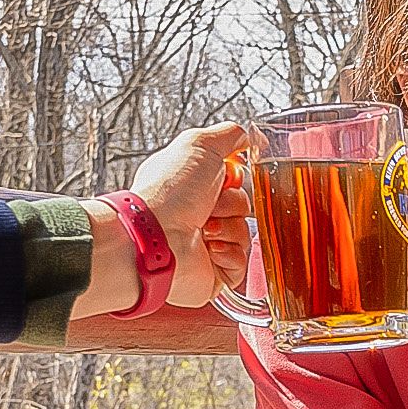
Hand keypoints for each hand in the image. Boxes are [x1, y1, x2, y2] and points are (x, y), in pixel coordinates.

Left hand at [128, 122, 252, 306]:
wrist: (157, 237)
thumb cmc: (168, 193)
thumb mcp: (199, 145)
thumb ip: (229, 135)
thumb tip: (250, 138)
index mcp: (193, 186)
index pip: (235, 180)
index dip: (235, 177)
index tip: (225, 177)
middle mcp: (198, 214)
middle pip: (244, 205)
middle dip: (232, 203)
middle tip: (210, 206)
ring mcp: (207, 245)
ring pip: (245, 232)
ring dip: (230, 227)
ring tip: (206, 230)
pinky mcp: (215, 273)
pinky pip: (244, 261)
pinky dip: (231, 253)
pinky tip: (210, 249)